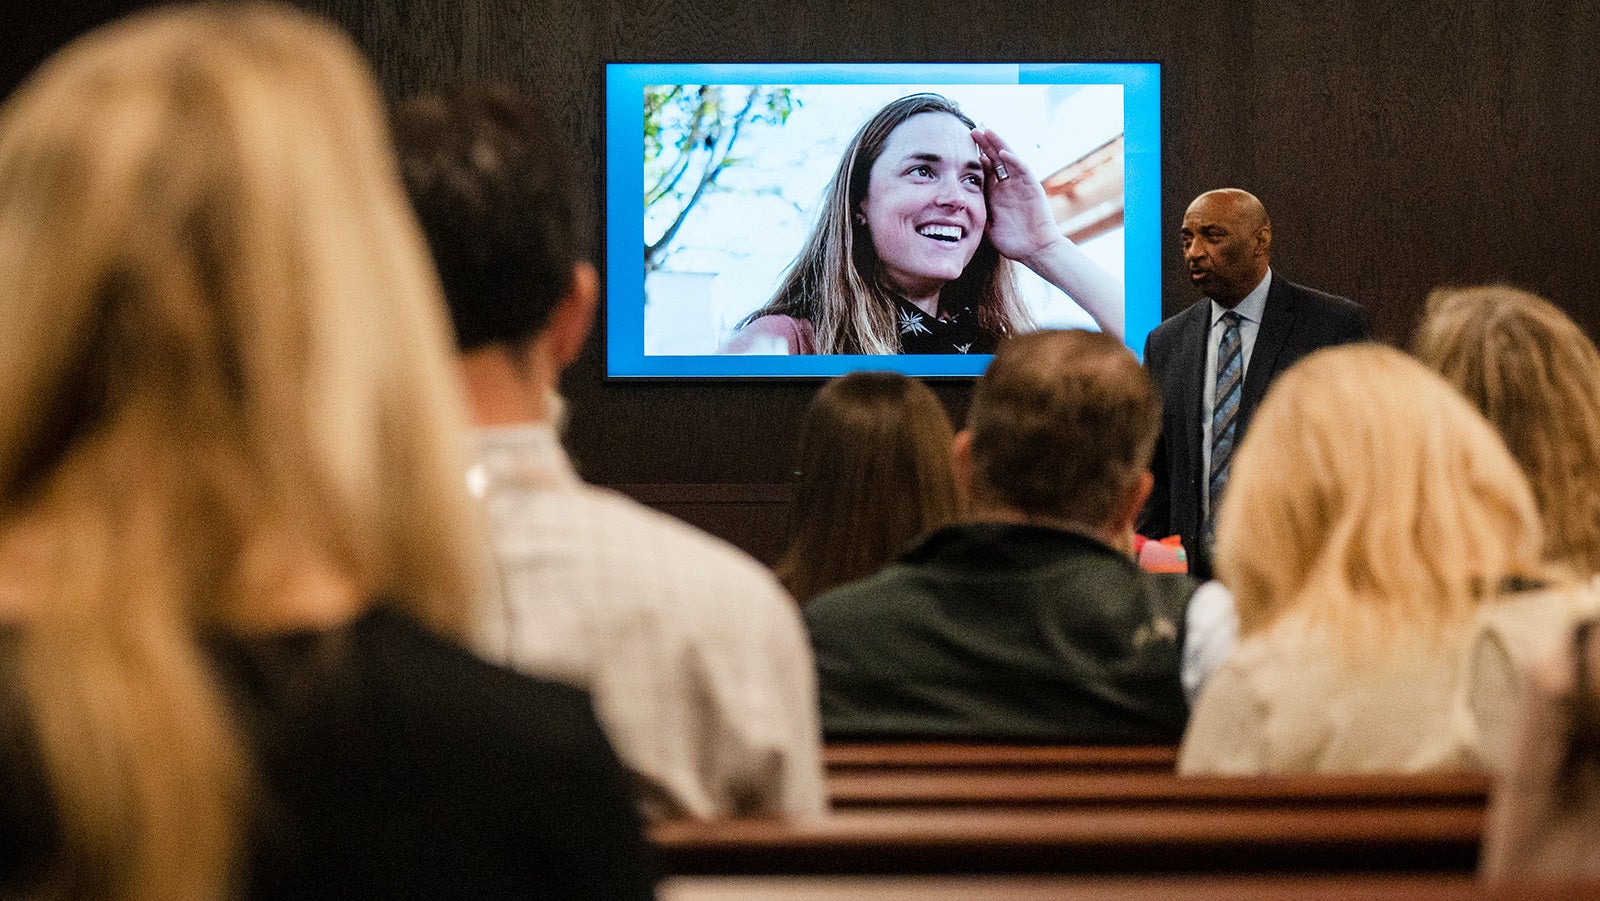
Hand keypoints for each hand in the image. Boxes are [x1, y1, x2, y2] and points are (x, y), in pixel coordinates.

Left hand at [971, 127, 1063, 266]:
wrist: (1035, 250)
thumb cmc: (1012, 241)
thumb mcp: (987, 224)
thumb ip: (976, 212)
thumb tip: (955, 208)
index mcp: (997, 193)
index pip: (985, 169)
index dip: (974, 158)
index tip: (958, 148)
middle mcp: (1009, 185)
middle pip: (995, 159)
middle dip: (984, 145)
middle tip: (971, 131)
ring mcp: (1021, 184)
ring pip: (1009, 159)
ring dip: (998, 145)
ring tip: (987, 131)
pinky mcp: (1033, 188)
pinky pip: (1023, 170)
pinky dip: (1013, 160)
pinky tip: (1002, 152)